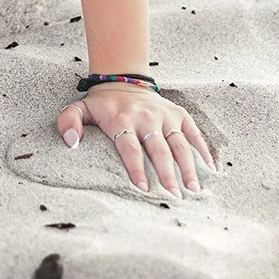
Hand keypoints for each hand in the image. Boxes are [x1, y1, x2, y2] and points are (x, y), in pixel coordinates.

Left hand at [58, 83, 216, 196]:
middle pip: (159, 149)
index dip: (135, 168)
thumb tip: (70, 142)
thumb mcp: (79, 108)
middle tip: (173, 197)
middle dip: (167, 174)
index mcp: (121, 119)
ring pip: (180, 145)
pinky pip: (194, 134)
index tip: (143, 189)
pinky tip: (210, 171)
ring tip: (194, 190)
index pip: (129, 147)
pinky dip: (203, 152)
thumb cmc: (102, 105)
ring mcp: (165, 116)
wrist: (123, 80)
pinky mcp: (180, 115)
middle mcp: (146, 117)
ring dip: (189, 168)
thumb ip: (68, 121)